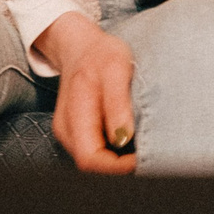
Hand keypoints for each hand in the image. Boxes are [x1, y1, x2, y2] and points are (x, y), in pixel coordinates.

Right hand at [38, 14, 137, 174]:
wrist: (81, 45)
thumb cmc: (101, 53)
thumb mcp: (116, 68)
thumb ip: (117, 103)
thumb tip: (123, 138)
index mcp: (74, 113)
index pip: (90, 158)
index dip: (116, 168)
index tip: (142, 160)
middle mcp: (66, 128)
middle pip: (91, 164)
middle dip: (118, 167)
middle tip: (147, 157)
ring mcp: (68, 131)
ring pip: (92, 160)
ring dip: (115, 161)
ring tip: (141, 149)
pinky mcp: (75, 131)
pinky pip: (93, 150)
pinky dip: (111, 152)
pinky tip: (128, 141)